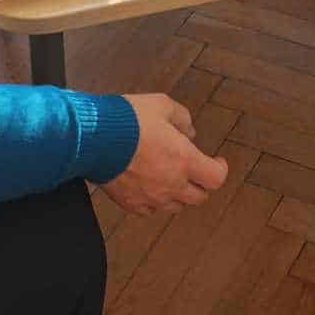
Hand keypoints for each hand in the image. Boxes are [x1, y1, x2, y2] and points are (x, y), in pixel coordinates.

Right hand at [99, 94, 229, 217]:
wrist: (94, 138)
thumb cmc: (130, 119)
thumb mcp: (162, 104)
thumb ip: (182, 118)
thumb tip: (190, 132)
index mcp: (185, 160)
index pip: (216, 178)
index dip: (220, 169)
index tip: (217, 160)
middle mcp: (172, 185)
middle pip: (199, 197)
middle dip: (200, 184)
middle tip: (194, 170)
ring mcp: (151, 198)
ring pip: (176, 207)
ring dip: (179, 194)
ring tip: (171, 178)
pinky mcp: (131, 204)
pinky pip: (150, 210)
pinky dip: (154, 201)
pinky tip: (149, 187)